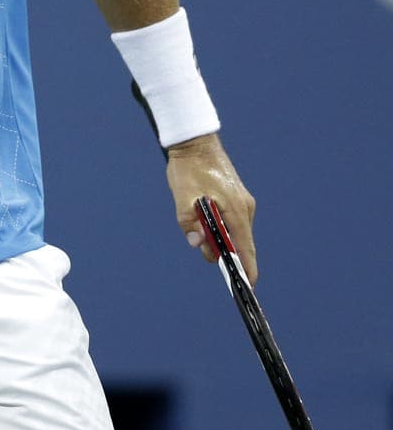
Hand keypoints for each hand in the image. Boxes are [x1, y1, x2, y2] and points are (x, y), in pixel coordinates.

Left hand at [165, 133, 256, 282]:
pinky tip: (205, 221)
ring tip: (200, 229)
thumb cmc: (189, 168)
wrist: (195, 142)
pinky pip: (233, 221)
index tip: (247, 287)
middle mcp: (244, 208)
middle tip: (204, 249)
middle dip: (225, 253)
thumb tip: (198, 244)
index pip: (245, 248)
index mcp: (235, 210)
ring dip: (220, 238)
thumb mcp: (182, 196)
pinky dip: (222, 228)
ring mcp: (243, 202)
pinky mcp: (237, 198)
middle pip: (240, 243)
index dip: (247, 269)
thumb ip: (188, 222)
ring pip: (235, 232)